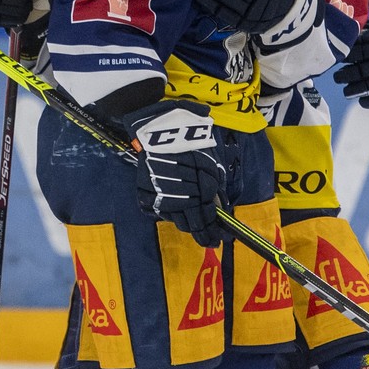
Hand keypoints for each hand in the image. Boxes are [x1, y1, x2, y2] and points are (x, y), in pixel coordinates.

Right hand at [122, 101, 227, 247]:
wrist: (161, 128)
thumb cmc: (191, 143)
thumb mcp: (212, 165)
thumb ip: (216, 190)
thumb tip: (220, 210)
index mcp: (200, 193)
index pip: (208, 222)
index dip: (215, 234)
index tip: (222, 240)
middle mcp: (179, 199)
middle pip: (192, 227)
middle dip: (203, 232)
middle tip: (211, 237)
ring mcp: (160, 199)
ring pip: (177, 221)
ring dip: (188, 223)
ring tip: (196, 222)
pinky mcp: (146, 194)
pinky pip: (159, 212)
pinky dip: (169, 212)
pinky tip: (177, 209)